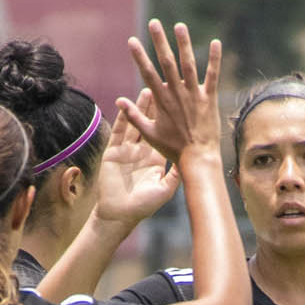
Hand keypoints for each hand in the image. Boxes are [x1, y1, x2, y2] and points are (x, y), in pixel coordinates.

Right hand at [93, 91, 182, 225]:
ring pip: (135, 123)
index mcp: (155, 159)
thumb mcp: (165, 188)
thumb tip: (192, 162)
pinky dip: (121, 116)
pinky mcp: (113, 152)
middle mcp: (141, 152)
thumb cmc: (143, 206)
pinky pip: (118, 131)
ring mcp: (126, 151)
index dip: (171, 121)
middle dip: (158, 108)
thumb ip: (176, 174)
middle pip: (151, 125)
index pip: (165, 135)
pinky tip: (123, 102)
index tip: (180, 108)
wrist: (120, 215)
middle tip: (166, 90)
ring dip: (140, 107)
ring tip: (147, 90)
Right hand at [116, 20, 222, 165]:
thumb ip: (134, 116)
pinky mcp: (209, 98)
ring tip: (179, 26)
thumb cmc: (173, 148)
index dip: (139, 56)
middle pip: (166, 63)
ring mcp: (194, 95)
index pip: (147, 73)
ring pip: (188, 64)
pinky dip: (214, 59)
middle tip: (154, 23)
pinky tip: (216, 42)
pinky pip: (212, 76)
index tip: (132, 40)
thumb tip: (119, 101)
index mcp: (161, 101)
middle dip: (159, 42)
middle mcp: (176, 94)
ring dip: (184, 44)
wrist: (198, 158)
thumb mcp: (149, 134)